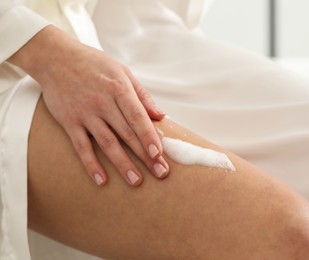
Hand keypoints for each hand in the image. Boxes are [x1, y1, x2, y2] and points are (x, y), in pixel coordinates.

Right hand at [9, 25, 168, 185]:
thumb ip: (142, 95)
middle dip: (145, 155)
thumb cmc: (94, 65)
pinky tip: (101, 179)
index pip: (137, 117)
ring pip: (107, 143)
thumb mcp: (122, 72)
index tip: (159, 154)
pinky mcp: (70, 122)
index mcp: (119, 89)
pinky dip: (91, 164)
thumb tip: (160, 115)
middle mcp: (103, 103)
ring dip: (123, 164)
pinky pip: (81, 146)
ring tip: (136, 181)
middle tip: (160, 173)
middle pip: (127, 134)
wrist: (56, 58)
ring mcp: (85, 114)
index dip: (149, 136)